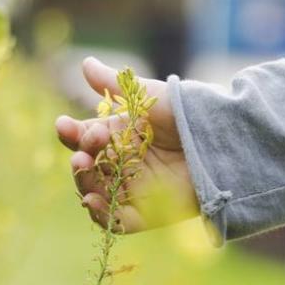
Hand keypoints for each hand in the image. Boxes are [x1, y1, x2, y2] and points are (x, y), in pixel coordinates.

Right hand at [55, 57, 197, 231]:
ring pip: (96, 193)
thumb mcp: (146, 95)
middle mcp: (123, 165)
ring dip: (84, 183)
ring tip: (84, 168)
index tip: (64, 125)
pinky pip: (117, 221)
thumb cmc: (186, 112)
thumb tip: (85, 63)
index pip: (86, 139)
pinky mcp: (147, 214)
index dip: (72, 133)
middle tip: (82, 152)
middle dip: (79, 159)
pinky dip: (100, 214)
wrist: (220, 140)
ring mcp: (133, 190)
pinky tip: (90, 201)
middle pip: (88, 168)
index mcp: (119, 137)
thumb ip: (113, 83)